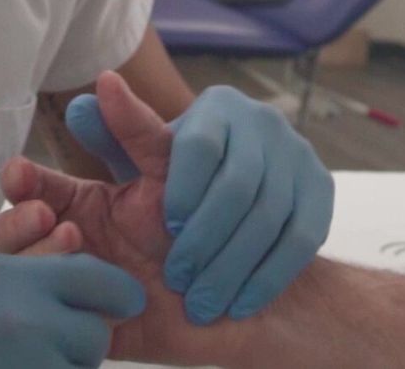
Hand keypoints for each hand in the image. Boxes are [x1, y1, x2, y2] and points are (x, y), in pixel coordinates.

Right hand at [0, 72, 250, 365]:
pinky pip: (54, 325)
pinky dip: (60, 308)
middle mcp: (73, 247)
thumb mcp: (174, 170)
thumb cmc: (214, 223)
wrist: (252, 291)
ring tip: (73, 246)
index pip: (33, 190)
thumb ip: (138, 130)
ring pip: (26, 279)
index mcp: (84, 206)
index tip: (19, 172)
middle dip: (17, 224)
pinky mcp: (93, 332)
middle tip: (46, 215)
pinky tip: (87, 296)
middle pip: (13, 237)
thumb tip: (106, 78)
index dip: (19, 181)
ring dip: (37, 259)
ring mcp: (77, 290)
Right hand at [0, 251, 144, 368]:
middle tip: (48, 346)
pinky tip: (5, 368)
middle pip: (95, 340)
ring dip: (59, 368)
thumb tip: (84, 277)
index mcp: (14, 281)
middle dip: (80, 345)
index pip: (102, 284)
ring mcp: (16, 368)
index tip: (117, 305)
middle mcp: (23, 325)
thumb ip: (29, 279)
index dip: (115, 296)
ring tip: (18, 360)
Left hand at [66, 79, 332, 323]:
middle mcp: (262, 122)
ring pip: (269, 215)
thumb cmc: (183, 185)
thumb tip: (81, 104)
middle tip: (178, 278)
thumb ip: (112, 140)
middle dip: (205, 239)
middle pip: (236, 185)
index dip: (182, 189)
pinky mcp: (323, 188)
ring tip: (204, 300)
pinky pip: (301, 237)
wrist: (246, 205)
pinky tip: (242, 301)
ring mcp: (298, 154)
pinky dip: (269, 274)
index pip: (200, 144)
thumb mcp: (146, 163)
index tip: (166, 225)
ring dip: (233, 265)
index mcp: (217, 107)